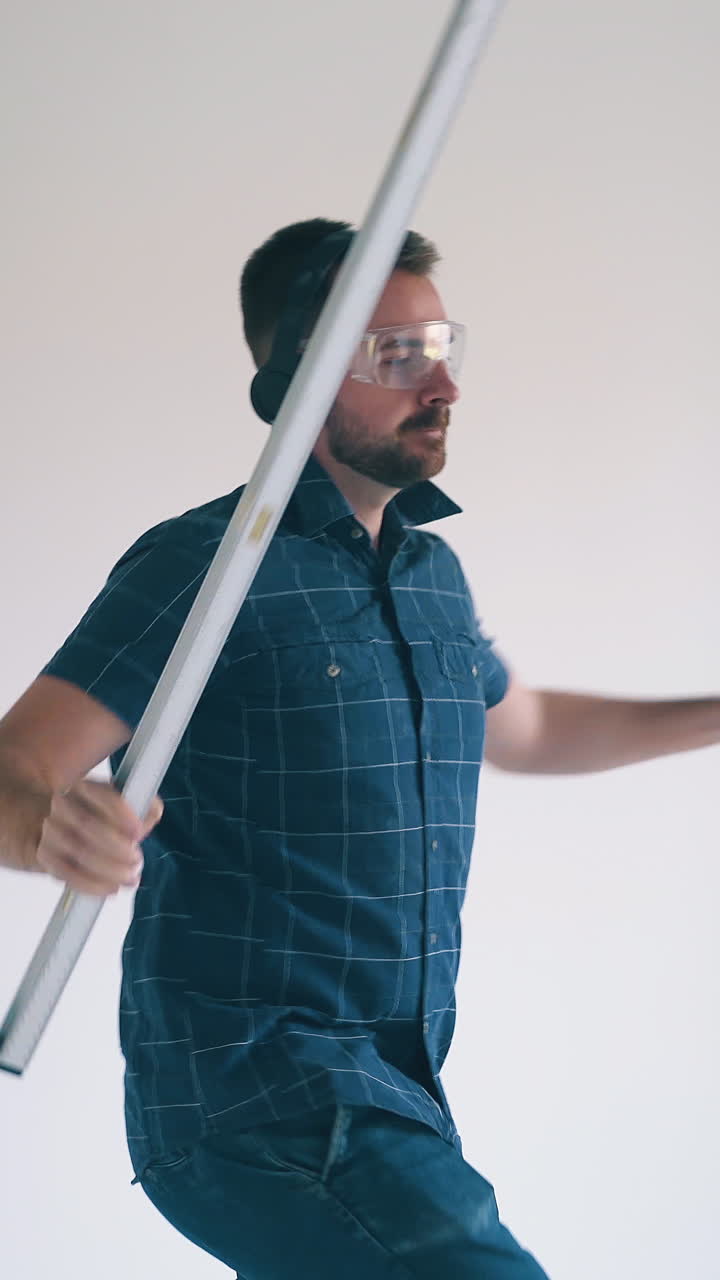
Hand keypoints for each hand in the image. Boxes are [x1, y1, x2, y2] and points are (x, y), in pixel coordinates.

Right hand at [36, 779, 162, 895]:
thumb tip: (153, 810)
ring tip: (130, 877)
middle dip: (118, 848)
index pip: (101, 794)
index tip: (138, 831)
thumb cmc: (98, 817)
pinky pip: (66, 873)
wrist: (59, 829)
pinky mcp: (44, 855)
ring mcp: (50, 830)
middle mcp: (62, 804)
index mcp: (84, 787)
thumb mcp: (120, 807)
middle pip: (87, 825)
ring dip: (109, 869)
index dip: (121, 813)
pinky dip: (93, 884)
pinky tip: (112, 887)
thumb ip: (141, 807)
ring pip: (78, 851)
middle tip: (136, 861)